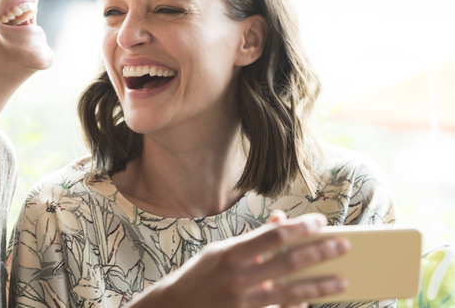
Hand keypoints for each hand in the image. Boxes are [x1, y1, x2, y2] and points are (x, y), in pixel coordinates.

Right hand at [129, 211, 349, 307]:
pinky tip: (312, 303)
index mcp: (230, 254)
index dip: (299, 228)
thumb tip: (281, 220)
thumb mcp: (220, 252)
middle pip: (288, 263)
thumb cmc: (200, 276)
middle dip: (319, 253)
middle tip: (342, 246)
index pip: (273, 236)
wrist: (176, 307)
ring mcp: (243, 302)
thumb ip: (253, 239)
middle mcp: (238, 277)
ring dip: (319, 286)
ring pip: (291, 293)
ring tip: (342, 280)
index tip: (320, 222)